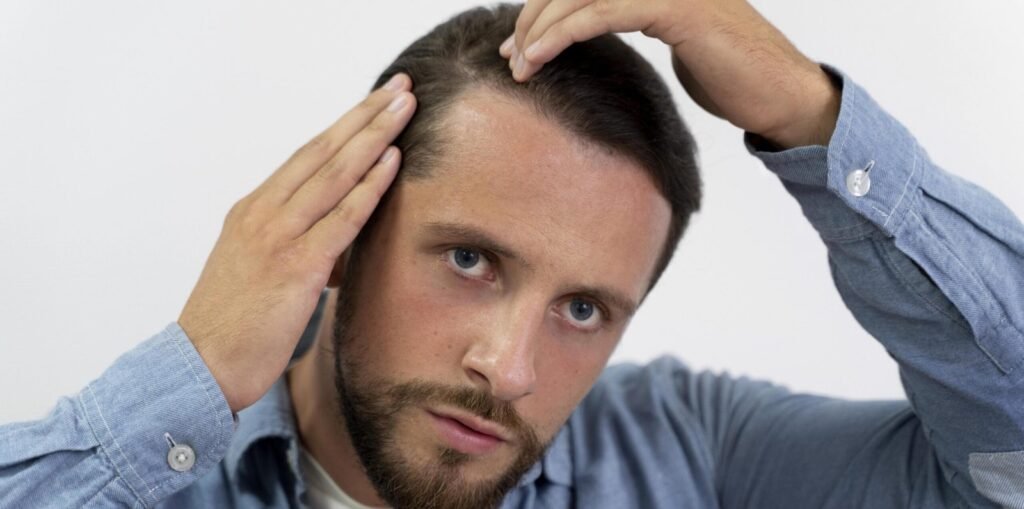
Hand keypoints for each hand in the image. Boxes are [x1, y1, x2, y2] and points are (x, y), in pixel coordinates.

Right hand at [178, 74, 415, 412]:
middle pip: (323, 150)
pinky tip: (392, 160)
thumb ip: (298, 249)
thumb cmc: (232, 326)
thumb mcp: (262, 273)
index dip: (344, 126)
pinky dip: (369, 186)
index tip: (374, 102)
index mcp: (252, 211)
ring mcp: (278, 236)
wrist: (199, 367)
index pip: (307, 157)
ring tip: (404, 105)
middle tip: (399, 86)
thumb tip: (341, 247)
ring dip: (374, 135)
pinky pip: (341, 218)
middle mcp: (263, 212)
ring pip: (334, 172)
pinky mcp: (295, 266)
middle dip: (364, 114)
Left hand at [500, 0, 839, 147]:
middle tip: (510, 56)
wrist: (782, 95)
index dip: (544, 9)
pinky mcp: (677, 7)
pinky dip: (565, 34)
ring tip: (518, 65)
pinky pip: (603, 13)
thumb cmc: (732, 76)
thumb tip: (595, 31)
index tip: (518, 45)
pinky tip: (541, 57)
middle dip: (534, 19)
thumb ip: (638, 21)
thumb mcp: (675, 41)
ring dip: (541, 31)